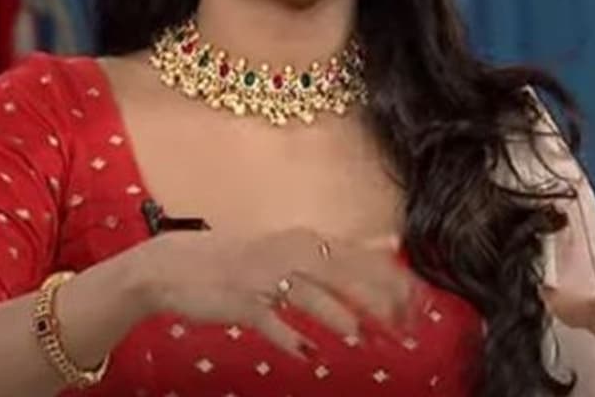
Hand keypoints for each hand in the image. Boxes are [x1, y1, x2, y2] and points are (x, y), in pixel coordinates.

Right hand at [131, 226, 418, 358]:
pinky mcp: (242, 302)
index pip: (362, 257)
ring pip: (310, 296)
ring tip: (360, 339)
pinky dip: (291, 339)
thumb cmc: (237, 259)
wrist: (173, 266)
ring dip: (337, 317)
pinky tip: (308, 355)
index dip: (394, 281)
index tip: (421, 305)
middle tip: (405, 331)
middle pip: (346, 275)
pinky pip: (272, 323)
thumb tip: (389, 244)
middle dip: (379, 303)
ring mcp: (264, 278)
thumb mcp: (289, 248)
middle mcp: (289, 253)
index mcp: (304, 240)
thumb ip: (337, 251)